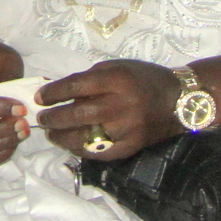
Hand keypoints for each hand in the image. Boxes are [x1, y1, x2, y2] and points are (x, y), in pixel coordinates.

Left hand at [36, 59, 180, 160]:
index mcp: (117, 80)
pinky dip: (82, 150)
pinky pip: (100, 152)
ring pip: (86, 137)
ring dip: (63, 137)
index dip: (54, 93)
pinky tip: (71, 145)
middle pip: (78, 114)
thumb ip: (90, 78)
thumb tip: (60, 92)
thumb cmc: (144, 79)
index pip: (77, 86)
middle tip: (42, 119)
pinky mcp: (132, 146)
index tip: (40, 98)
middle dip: (54, 117)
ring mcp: (127, 128)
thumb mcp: (118, 67)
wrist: (180, 101)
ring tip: (52, 134)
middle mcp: (122, 104)